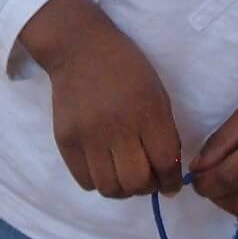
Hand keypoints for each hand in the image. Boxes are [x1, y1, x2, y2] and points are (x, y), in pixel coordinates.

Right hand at [19, 0, 181, 199]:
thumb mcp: (157, 94)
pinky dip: (99, 182)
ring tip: (125, 176)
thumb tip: (168, 173)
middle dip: (148, 187)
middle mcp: (117, 127)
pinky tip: (104, 168)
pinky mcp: (66, 141)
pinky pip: (86, 181)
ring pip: (110, 188)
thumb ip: (164, 133)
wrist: (80, 49)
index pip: (165, 163)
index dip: (171, 181)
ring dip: (123, 190)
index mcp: (147, 112)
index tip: (170, 185)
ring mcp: (88, 136)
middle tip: (147, 179)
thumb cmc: (126, 68)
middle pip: (136, 182)